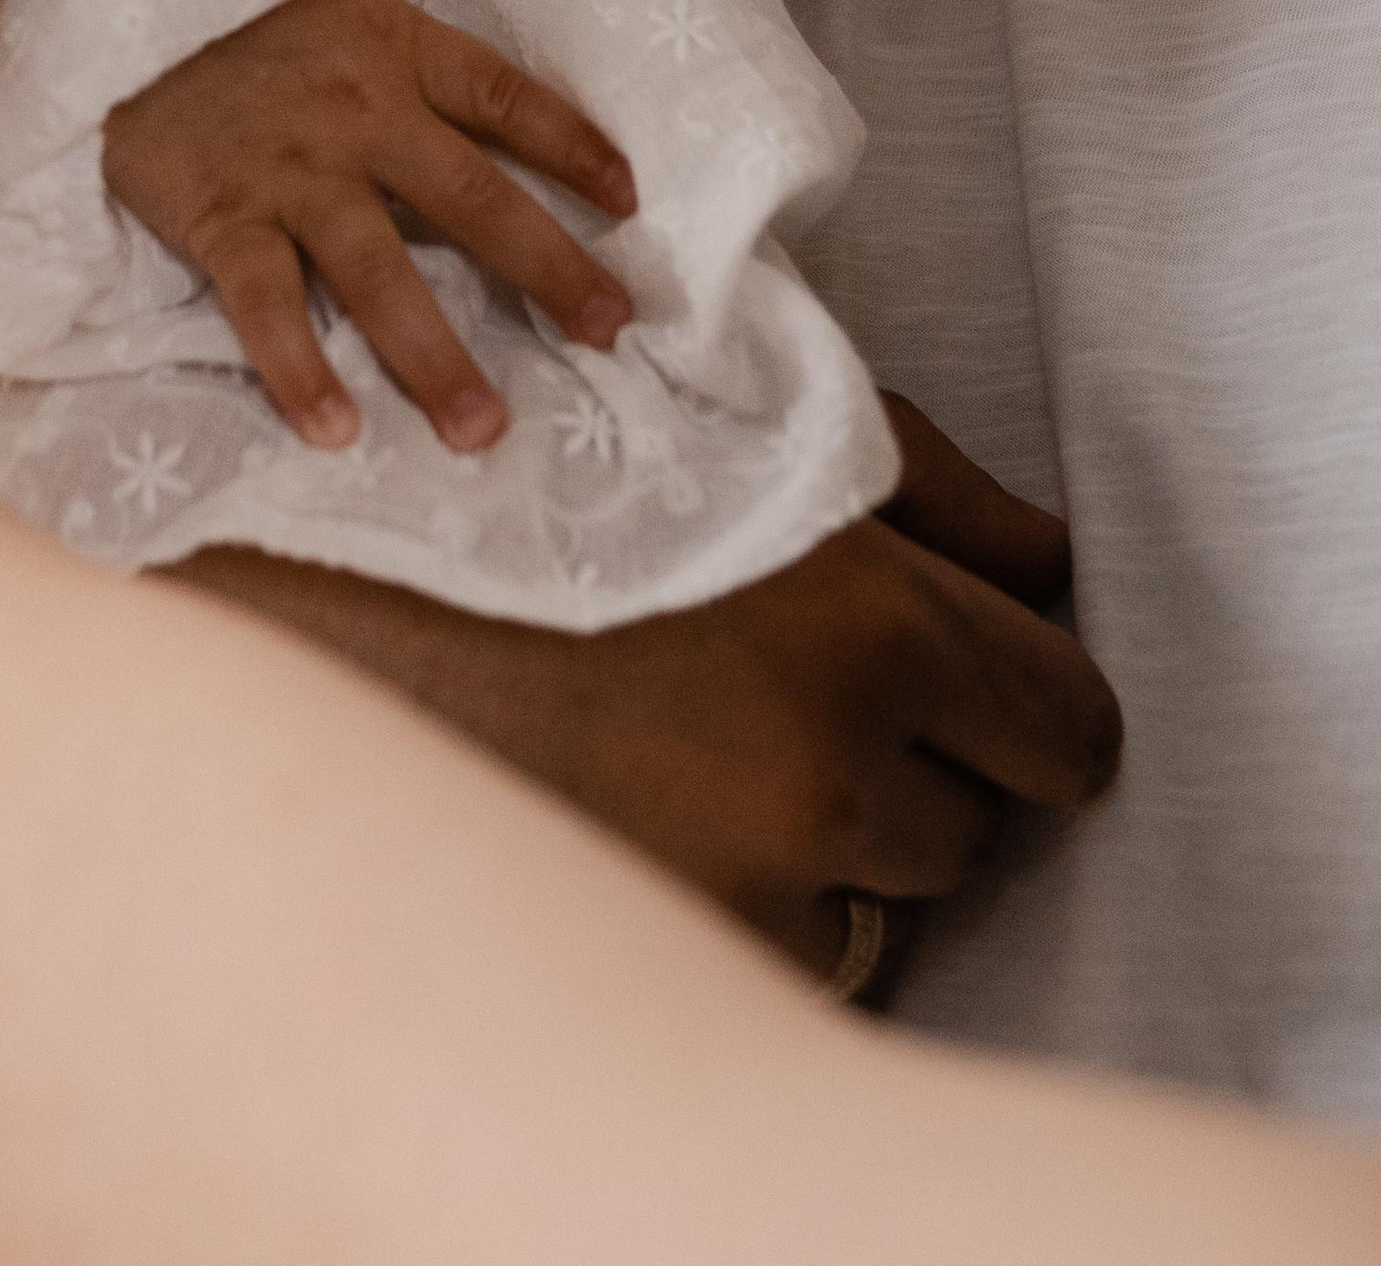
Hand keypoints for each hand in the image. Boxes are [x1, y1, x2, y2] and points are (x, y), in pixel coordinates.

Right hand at [102, 0, 640, 452]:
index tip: (631, 199)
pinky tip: (334, 430)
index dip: (572, 144)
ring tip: (483, 429)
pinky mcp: (223, 216)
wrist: (105, 5)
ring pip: (381, 271)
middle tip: (608, 332)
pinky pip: (268, 304)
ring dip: (435, 356)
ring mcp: (293, 172)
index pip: (502, 98)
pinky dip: (299, 369)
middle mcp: (358, 114)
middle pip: (472, 197)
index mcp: (391, 50)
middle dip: (548, 268)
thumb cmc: (216, 2)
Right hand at [171, 392, 1117, 984]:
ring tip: (691, 734)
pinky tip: (637, 797)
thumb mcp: (740, 423)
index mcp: (869, 620)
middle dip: (916, 768)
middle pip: (975, 823)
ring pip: (868, 898)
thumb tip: (1053, 563)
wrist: (312, 569)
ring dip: (818, 840)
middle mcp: (823, 771)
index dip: (1037, 710)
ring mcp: (739, 885)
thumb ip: (928, 488)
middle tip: (801, 695)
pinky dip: (726, 895)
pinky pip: (764, 946)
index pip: (1069, 728)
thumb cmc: (533, 465)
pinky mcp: (657, 956)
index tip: (1002, 702)